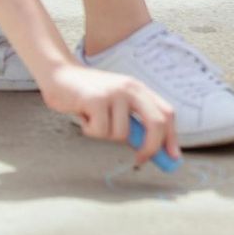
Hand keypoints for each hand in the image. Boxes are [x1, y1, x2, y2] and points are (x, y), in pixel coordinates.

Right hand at [42, 64, 178, 165]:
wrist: (60, 74)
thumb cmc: (89, 95)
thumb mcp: (117, 104)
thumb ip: (133, 121)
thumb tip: (149, 149)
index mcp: (140, 90)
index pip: (166, 113)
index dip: (171, 137)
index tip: (173, 158)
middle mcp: (132, 89)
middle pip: (156, 123)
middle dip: (151, 147)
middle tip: (140, 160)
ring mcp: (115, 93)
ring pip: (121, 134)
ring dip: (105, 135)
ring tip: (93, 120)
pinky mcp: (97, 99)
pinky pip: (100, 131)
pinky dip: (90, 131)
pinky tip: (83, 116)